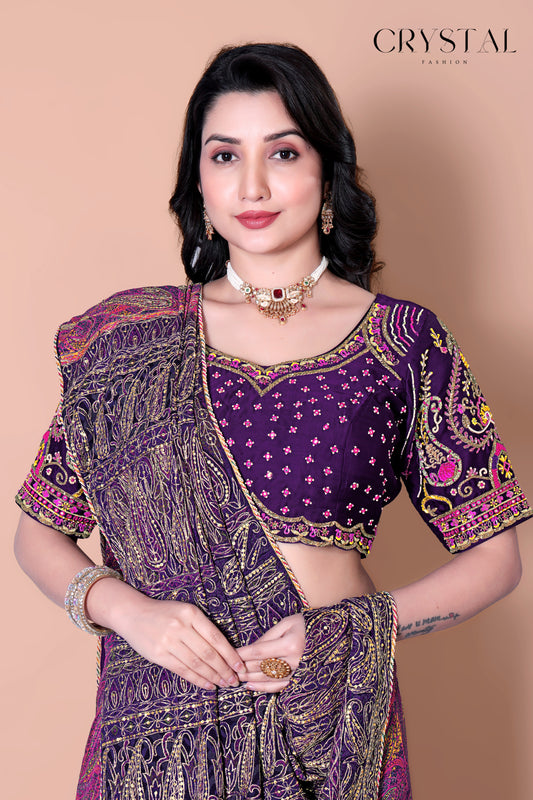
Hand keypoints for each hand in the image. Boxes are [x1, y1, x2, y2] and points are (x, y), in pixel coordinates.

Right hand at [115, 595, 244, 689]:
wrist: (133, 614)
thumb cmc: (165, 613)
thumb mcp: (185, 611)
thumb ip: (202, 627)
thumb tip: (225, 651)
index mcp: (191, 613)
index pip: (216, 637)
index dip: (230, 654)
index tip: (240, 666)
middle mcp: (180, 626)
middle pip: (208, 653)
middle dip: (224, 669)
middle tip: (234, 680)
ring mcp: (168, 641)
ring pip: (196, 664)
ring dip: (212, 677)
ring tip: (224, 684)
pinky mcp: (158, 654)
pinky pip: (182, 670)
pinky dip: (197, 679)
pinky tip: (207, 685)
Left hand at [236, 613, 304, 692]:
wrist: (329, 636)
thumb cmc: (305, 626)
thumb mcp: (287, 623)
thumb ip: (268, 636)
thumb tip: (250, 648)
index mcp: (290, 644)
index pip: (259, 651)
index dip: (242, 654)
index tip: (230, 654)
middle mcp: (294, 661)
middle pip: (261, 666)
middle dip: (243, 667)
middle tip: (228, 668)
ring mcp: (297, 673)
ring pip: (267, 679)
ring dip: (250, 679)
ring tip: (236, 678)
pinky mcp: (299, 680)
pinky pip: (278, 687)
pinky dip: (263, 688)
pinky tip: (251, 686)